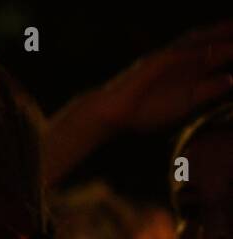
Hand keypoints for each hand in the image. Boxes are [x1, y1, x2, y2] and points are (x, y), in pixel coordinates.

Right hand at [94, 21, 232, 132]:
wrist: (111, 114)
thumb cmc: (143, 112)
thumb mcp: (183, 105)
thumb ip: (206, 92)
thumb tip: (230, 80)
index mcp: (185, 68)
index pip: (214, 52)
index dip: (230, 46)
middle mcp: (178, 59)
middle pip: (207, 40)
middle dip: (226, 34)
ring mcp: (164, 58)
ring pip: (194, 42)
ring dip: (215, 35)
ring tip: (232, 31)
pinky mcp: (152, 63)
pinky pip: (175, 55)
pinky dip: (194, 52)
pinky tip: (210, 52)